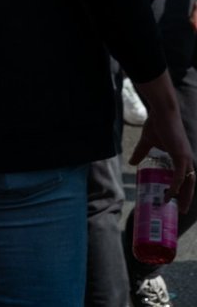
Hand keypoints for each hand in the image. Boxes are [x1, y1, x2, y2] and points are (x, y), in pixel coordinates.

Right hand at [131, 73, 196, 211]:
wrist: (162, 113)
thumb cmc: (157, 124)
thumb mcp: (148, 141)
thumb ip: (141, 152)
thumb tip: (132, 163)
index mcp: (182, 157)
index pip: (187, 177)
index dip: (184, 189)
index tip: (178, 200)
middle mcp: (187, 160)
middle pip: (191, 183)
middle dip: (187, 198)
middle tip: (182, 210)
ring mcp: (186, 158)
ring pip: (188, 182)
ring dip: (184, 196)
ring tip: (178, 207)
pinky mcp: (181, 156)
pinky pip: (180, 176)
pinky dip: (176, 185)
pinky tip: (171, 194)